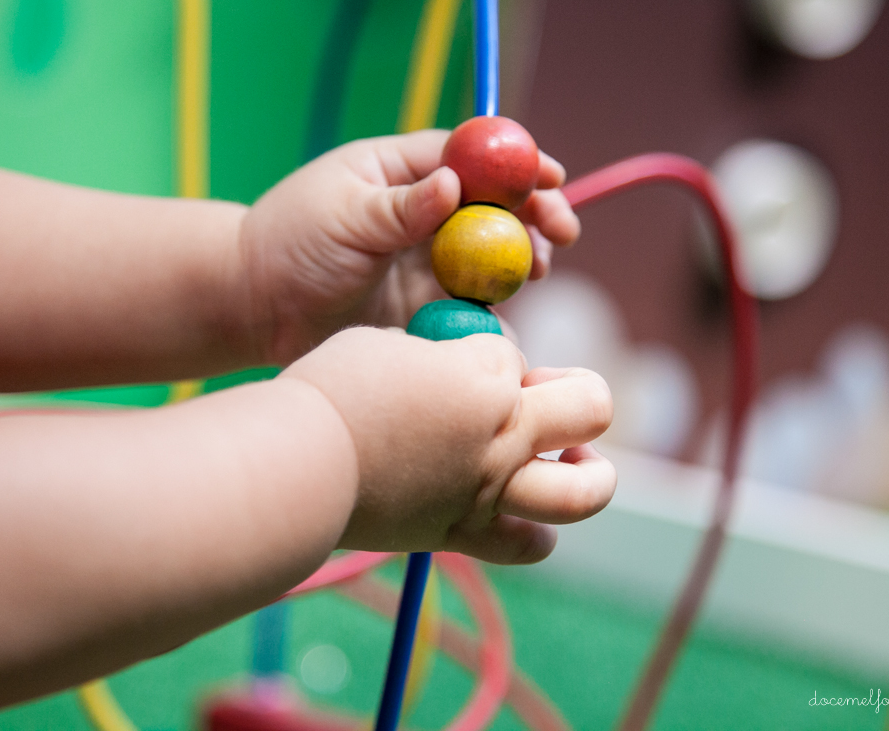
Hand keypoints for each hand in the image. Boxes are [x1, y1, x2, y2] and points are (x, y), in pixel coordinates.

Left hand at [240, 130, 575, 364]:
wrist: (256, 311)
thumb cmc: (287, 244)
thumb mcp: (342, 217)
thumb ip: (400, 205)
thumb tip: (455, 182)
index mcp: (402, 172)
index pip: (472, 156)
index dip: (517, 163)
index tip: (552, 176)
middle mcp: (425, 212)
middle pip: (498, 204)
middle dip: (536, 214)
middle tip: (562, 233)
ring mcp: (429, 260)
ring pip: (494, 255)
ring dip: (522, 260)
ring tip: (534, 272)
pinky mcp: (428, 305)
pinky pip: (474, 305)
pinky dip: (497, 310)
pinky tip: (505, 319)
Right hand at [280, 326, 614, 563]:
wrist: (298, 467)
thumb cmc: (331, 392)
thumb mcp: (385, 344)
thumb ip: (432, 353)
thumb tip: (444, 368)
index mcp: (485, 374)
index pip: (513, 354)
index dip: (484, 354)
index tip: (450, 363)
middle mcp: (502, 433)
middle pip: (591, 407)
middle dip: (578, 394)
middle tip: (547, 398)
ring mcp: (489, 489)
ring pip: (585, 492)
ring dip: (590, 472)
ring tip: (571, 461)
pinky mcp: (463, 533)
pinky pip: (528, 543)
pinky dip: (534, 531)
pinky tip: (517, 509)